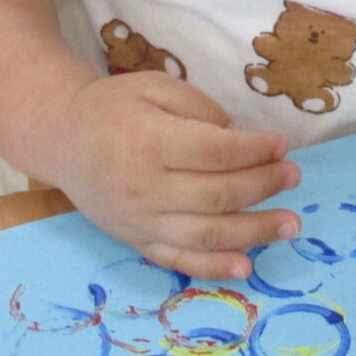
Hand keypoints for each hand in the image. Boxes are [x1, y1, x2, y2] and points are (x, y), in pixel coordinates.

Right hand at [50, 71, 301, 280]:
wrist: (61, 138)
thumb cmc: (114, 107)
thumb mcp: (155, 87)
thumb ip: (200, 109)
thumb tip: (243, 140)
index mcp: (149, 142)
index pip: (216, 152)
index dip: (255, 150)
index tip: (282, 145)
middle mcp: (145, 188)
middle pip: (218, 195)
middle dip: (264, 186)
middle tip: (294, 176)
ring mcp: (140, 221)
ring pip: (206, 235)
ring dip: (255, 232)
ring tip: (291, 224)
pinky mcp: (135, 241)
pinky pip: (179, 262)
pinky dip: (214, 268)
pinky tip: (247, 266)